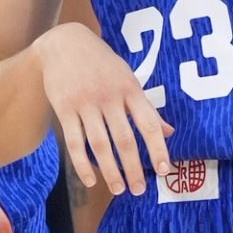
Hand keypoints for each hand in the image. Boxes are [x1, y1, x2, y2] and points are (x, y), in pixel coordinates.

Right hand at [36, 22, 171, 195]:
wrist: (64, 42)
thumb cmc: (102, 63)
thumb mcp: (127, 77)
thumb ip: (146, 107)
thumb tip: (168, 132)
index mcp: (129, 88)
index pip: (148, 123)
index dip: (157, 148)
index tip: (164, 170)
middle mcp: (108, 96)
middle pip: (124, 139)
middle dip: (133, 168)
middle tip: (139, 190)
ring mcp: (85, 103)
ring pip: (99, 144)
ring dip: (110, 171)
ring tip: (119, 189)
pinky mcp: (64, 108)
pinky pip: (74, 142)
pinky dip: (82, 164)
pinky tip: (90, 180)